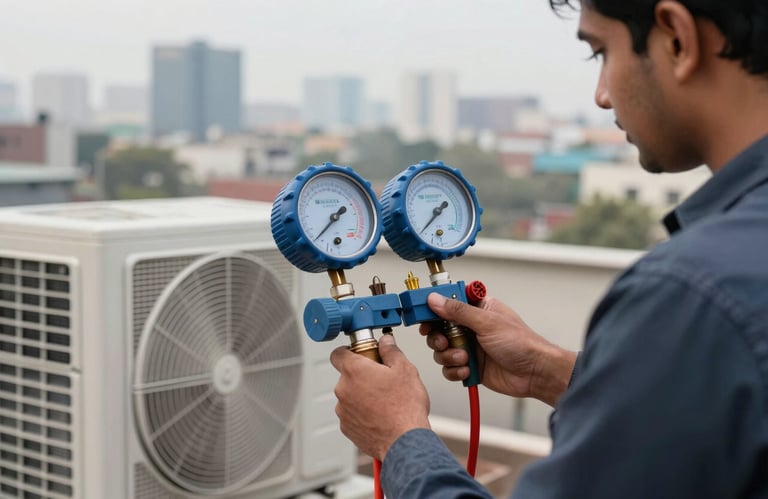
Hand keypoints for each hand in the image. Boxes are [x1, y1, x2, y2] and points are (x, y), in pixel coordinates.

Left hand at [330, 334, 430, 460]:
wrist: (404, 441)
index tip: (359, 354)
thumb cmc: (405, 406)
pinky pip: (352, 414)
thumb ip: (391, 351)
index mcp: (354, 371)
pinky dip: (362, 413)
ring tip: (384, 402)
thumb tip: (386, 341)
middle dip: (362, 376)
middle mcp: (343, 389)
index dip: (348, 351)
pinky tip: (380, 416)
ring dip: (361, 396)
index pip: (337, 353)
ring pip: (349, 396)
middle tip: (382, 380)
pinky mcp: (346, 427)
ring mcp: (343, 410)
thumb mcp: (405, 370)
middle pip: (347, 375)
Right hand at [420, 293, 575, 406]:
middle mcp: (471, 327)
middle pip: (438, 328)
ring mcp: (469, 347)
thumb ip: (458, 311)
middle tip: (444, 341)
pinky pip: (449, 368)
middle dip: (438, 337)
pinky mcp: (470, 366)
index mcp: (477, 309)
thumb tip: (435, 300)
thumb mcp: (487, 322)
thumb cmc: (521, 343)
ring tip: (464, 358)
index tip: (422, 315)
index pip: (447, 302)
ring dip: (449, 356)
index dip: (432, 308)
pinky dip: (455, 370)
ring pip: (441, 350)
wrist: (535, 373)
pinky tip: (468, 370)